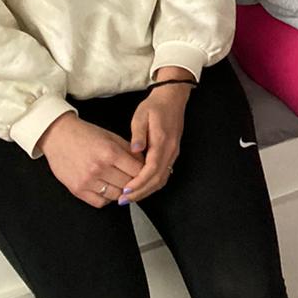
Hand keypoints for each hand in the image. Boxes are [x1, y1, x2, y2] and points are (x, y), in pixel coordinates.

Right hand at [38, 114, 141, 207]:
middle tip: (133, 178)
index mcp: (110, 152)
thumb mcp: (111, 136)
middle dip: (134, 181)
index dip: (143, 171)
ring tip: (119, 182)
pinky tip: (107, 188)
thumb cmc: (86, 134)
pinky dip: (106, 198)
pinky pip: (100, 202)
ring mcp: (87, 181)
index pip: (137, 170)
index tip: (145, 171)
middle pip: (128, 184)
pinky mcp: (77, 190)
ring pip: (115, 196)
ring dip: (120, 191)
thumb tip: (144, 164)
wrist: (58, 137)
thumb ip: (128, 150)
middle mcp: (99, 168)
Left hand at [119, 78, 192, 203]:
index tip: (125, 191)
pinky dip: (152, 184)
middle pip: (158, 179)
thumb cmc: (155, 106)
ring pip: (162, 179)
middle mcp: (171, 150)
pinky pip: (164, 174)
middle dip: (141, 192)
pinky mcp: (172, 153)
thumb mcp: (141, 115)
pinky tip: (140, 186)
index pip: (152, 169)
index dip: (139, 183)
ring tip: (130, 197)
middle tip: (124, 200)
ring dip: (147, 190)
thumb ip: (138, 134)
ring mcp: (173, 153)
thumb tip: (135, 150)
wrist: (172, 98)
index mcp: (163, 141)